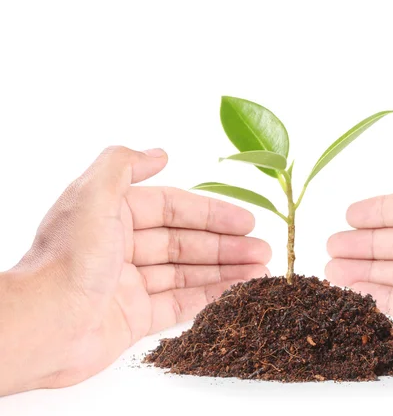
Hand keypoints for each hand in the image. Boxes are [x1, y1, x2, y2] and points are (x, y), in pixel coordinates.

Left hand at [0, 146, 269, 394]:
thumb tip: (158, 153)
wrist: (42, 326)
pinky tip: (236, 293)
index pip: (173, 209)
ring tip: (260, 272)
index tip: (247, 220)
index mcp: (113, 215)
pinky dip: (208, 297)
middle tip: (263, 249)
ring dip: (224, 271)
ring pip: (187, 273)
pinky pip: (179, 304)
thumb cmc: (70, 259)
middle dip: (226, 245)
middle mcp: (122, 248)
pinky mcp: (133, 318)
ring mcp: (130, 285)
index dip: (212, 212)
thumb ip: (123, 164)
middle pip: (185, 242)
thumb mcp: (93, 195)